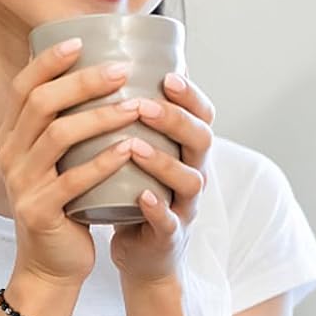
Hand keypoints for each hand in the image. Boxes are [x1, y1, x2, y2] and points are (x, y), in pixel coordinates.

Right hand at [0, 39, 147, 287]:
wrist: (52, 264)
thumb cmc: (66, 202)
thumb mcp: (58, 159)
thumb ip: (67, 123)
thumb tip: (101, 72)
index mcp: (12, 136)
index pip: (23, 87)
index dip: (49, 61)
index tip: (82, 41)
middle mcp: (10, 155)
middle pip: (42, 104)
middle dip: (83, 82)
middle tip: (122, 70)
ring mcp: (21, 183)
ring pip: (58, 137)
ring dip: (101, 117)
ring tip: (137, 106)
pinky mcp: (40, 211)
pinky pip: (73, 180)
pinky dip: (104, 161)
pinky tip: (130, 148)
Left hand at [111, 73, 215, 285]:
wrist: (142, 253)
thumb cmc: (135, 192)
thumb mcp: (141, 150)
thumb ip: (135, 117)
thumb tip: (112, 62)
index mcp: (187, 149)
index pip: (203, 115)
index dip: (191, 96)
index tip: (168, 76)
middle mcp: (194, 173)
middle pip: (202, 140)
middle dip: (175, 120)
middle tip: (143, 105)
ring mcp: (185, 205)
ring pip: (189, 180)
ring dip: (163, 161)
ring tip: (134, 147)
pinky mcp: (169, 234)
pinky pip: (170, 221)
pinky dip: (158, 208)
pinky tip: (142, 196)